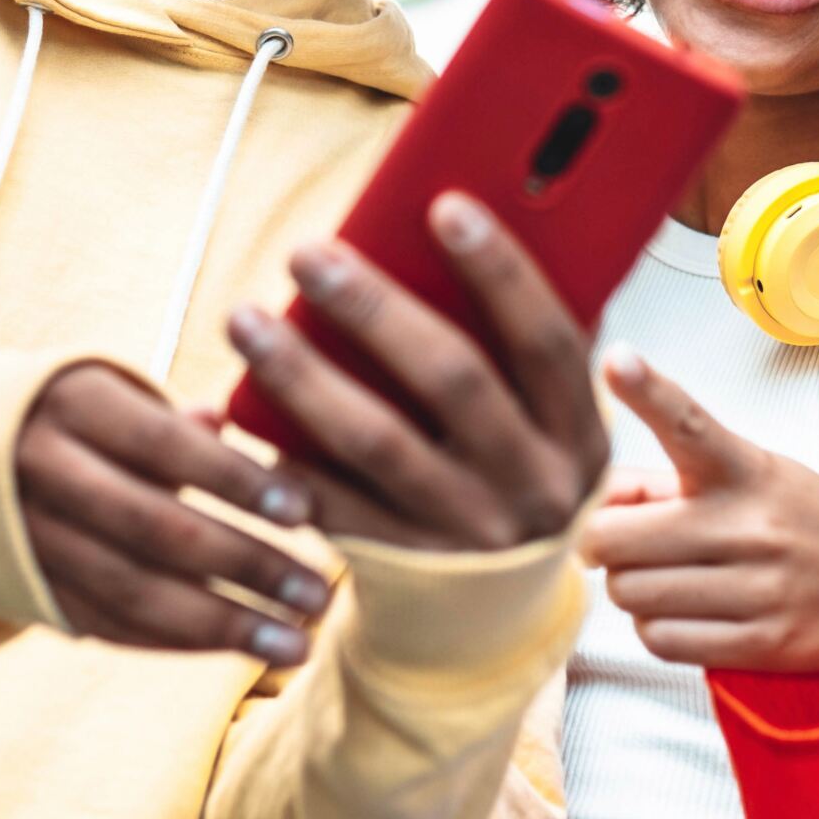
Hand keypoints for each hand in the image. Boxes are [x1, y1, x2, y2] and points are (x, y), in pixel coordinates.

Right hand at [14, 362, 331, 664]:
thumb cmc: (80, 416)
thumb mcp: (117, 391)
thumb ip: (182, 417)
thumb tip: (240, 420)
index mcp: (73, 403)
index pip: (163, 443)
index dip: (233, 478)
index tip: (304, 509)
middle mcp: (43, 471)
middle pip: (153, 527)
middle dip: (244, 565)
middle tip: (320, 593)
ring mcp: (32, 539)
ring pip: (135, 592)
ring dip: (223, 626)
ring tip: (298, 644)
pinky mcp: (34, 591)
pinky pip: (114, 627)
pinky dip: (182, 643)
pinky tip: (245, 652)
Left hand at [225, 192, 606, 551]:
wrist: (498, 613)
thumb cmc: (513, 473)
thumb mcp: (549, 419)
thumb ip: (520, 345)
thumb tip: (462, 231)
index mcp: (579, 431)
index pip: (547, 340)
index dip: (502, 272)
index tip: (445, 205)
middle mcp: (535, 486)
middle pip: (452, 382)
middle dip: (374, 309)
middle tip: (306, 253)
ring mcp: (470, 534)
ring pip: (376, 443)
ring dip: (303, 375)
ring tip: (246, 319)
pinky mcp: (408, 571)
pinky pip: (335, 507)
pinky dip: (286, 457)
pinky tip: (238, 410)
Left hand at [579, 345, 818, 671]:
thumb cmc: (790, 518)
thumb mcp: (740, 474)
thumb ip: (656, 481)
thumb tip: (590, 502)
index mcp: (741, 467)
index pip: (688, 424)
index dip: (647, 392)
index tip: (616, 361)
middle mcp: (748, 524)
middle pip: (614, 539)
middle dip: (602, 542)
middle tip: (624, 540)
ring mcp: (758, 587)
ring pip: (630, 593)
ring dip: (631, 588)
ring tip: (667, 575)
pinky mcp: (761, 642)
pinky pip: (659, 639)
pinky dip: (655, 627)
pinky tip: (684, 610)